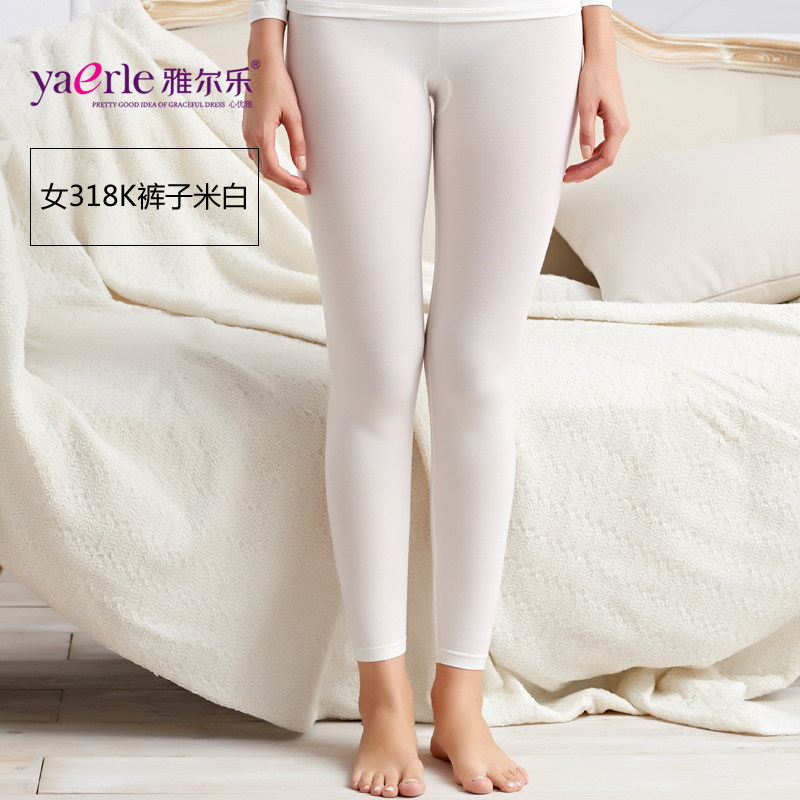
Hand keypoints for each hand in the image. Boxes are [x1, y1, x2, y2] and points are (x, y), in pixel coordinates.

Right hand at [242, 22, 309, 194]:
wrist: (261, 65)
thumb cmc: (278, 85)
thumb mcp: (294, 115)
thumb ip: (298, 142)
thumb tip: (302, 166)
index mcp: (261, 135)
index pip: (274, 169)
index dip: (289, 182)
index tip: (304, 186)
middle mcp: (250, 137)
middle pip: (266, 171)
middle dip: (285, 183)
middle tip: (303, 188)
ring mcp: (247, 133)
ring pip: (260, 164)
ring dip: (277, 175)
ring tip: (295, 180)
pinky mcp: (248, 129)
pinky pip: (257, 155)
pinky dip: (269, 165)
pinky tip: (282, 166)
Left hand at [564, 55, 628, 182]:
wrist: (601, 59)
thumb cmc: (594, 78)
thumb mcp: (586, 106)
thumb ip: (586, 132)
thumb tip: (586, 155)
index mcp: (618, 126)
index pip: (606, 159)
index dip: (588, 172)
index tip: (572, 177)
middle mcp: (621, 127)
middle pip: (605, 159)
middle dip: (586, 171)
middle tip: (567, 178)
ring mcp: (618, 124)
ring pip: (605, 153)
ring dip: (588, 164)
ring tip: (571, 171)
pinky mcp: (612, 121)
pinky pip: (604, 144)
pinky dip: (592, 154)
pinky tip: (582, 158)